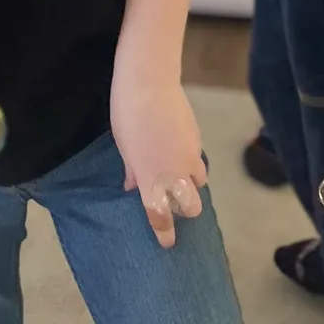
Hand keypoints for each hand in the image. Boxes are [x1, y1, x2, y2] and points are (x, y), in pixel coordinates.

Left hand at [111, 80, 206, 248]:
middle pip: (192, 207)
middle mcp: (175, 173)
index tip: (166, 242)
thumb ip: (131, 169)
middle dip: (185, 209)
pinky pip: (197, 158)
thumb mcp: (123, 144)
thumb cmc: (127, 112)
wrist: (149, 80)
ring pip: (200, 182)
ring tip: (177, 172)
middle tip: (173, 200)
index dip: (164, 232)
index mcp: (151, 178)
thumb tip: (131, 184)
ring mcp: (189, 155)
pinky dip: (190, 160)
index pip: (160, 216)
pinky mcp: (197, 138)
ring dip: (190, 183)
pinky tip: (178, 147)